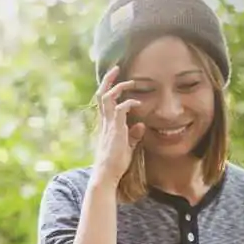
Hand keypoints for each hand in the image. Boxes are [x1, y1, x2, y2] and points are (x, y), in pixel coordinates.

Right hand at [91, 66, 145, 189]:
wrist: (106, 175)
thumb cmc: (115, 164)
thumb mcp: (127, 147)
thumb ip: (133, 135)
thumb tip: (141, 125)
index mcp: (106, 125)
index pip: (104, 102)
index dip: (109, 88)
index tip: (116, 79)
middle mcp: (105, 122)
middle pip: (101, 94)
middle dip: (108, 80)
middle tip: (116, 68)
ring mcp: (109, 125)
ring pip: (107, 98)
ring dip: (118, 87)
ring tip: (130, 81)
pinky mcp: (115, 130)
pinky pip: (119, 109)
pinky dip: (129, 103)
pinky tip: (138, 103)